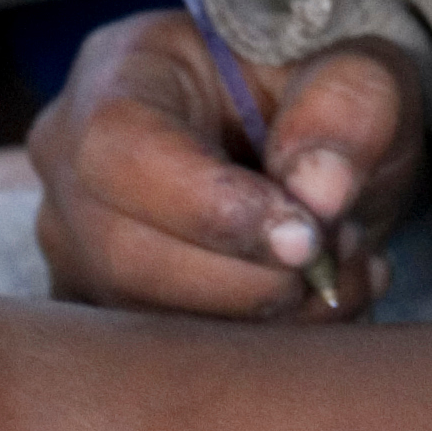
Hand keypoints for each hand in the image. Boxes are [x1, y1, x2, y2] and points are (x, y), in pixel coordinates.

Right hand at [26, 17, 425, 319]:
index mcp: (119, 71)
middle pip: (123, 252)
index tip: (307, 236)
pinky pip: (165, 359)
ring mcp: (77, 245)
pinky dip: (254, 350)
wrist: (319, 142)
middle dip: (248, 281)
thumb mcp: (360, 71)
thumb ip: (346, 109)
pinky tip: (315, 302)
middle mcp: (72, 161)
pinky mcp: (105, 310)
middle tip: (340, 257)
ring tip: (343, 271)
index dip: (211, 207)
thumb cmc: (324, 93)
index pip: (122, 148)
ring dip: (261, 321)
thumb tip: (318, 194)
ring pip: (143, 323)